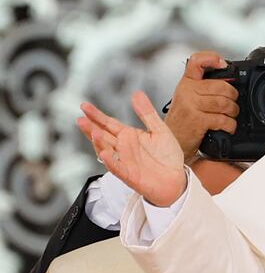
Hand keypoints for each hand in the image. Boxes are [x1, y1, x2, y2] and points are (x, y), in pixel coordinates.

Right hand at [78, 91, 186, 206]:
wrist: (177, 179)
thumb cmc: (167, 157)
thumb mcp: (159, 130)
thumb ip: (147, 113)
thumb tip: (137, 93)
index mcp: (128, 136)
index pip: (108, 123)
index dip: (97, 115)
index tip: (84, 106)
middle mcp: (123, 148)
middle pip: (102, 136)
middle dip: (91, 128)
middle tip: (81, 119)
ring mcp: (124, 161)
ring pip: (106, 151)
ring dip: (98, 142)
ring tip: (93, 131)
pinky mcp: (130, 175)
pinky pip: (117, 168)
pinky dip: (110, 162)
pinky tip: (104, 154)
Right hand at [165, 51, 238, 161]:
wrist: (172, 141)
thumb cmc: (184, 121)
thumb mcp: (189, 99)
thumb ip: (205, 88)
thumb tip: (230, 82)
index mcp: (186, 83)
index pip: (196, 62)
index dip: (211, 58)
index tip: (223, 64)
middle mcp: (187, 91)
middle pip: (221, 86)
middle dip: (233, 96)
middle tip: (232, 103)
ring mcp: (191, 105)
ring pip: (224, 102)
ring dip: (233, 111)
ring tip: (230, 115)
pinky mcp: (197, 120)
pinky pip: (222, 119)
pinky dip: (230, 124)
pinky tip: (227, 126)